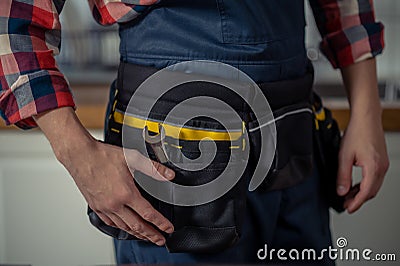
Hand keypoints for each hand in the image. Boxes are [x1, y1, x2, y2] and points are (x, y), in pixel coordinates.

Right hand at [34, 107, 174, 245]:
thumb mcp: (132, 158)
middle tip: (160, 240)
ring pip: (123, 226)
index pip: (148, 214)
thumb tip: (168, 174)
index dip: (161, 223)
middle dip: (151, 235)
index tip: (168, 229)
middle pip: (137, 226)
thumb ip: (153, 168)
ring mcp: (104, 207)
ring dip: (137, 234)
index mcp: (125, 193)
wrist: (79, 155)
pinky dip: (121, 228)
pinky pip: (110, 223)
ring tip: (146, 237)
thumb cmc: (102, 156)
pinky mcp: (96, 206)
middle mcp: (114, 204)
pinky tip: (125, 227)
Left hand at [336, 113, 388, 212]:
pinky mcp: (381, 161)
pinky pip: (375, 178)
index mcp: (374, 168)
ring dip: (362, 193)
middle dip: (359, 200)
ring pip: (374, 186)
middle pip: (371, 192)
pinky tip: (355, 185)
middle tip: (346, 204)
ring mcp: (383, 164)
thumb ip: (343, 176)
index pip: (366, 193)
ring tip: (348, 196)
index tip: (348, 209)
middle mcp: (382, 167)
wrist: (366, 118)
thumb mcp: (344, 156)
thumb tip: (341, 191)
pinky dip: (365, 184)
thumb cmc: (357, 133)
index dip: (356, 203)